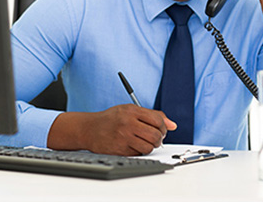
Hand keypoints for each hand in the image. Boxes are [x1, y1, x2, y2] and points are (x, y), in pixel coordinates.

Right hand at [47, 104, 176, 155]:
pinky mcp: (120, 150)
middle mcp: (128, 123)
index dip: (163, 126)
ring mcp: (123, 137)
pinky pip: (139, 154)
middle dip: (159, 138)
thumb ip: (152, 115)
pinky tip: (134, 145)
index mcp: (132, 111)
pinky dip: (140, 151)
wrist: (90, 129)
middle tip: (155, 138)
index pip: (158, 120)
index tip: (161, 129)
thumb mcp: (130, 110)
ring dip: (150, 146)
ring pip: (149, 147)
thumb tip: (173, 125)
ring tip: (144, 142)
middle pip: (156, 135)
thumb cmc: (112, 119)